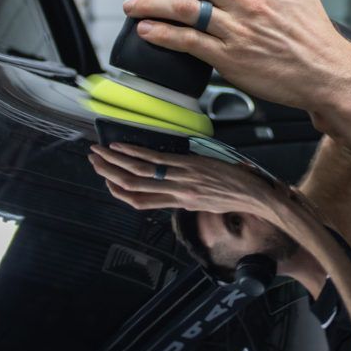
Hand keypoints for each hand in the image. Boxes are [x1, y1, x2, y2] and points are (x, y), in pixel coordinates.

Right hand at [88, 143, 287, 220]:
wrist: (257, 197)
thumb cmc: (236, 197)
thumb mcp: (209, 203)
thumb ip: (190, 197)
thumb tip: (180, 190)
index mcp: (180, 203)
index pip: (141, 202)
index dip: (120, 192)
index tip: (108, 182)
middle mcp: (176, 193)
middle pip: (133, 187)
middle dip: (110, 174)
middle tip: (94, 161)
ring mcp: (181, 179)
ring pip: (139, 173)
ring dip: (115, 162)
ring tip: (99, 152)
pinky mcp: (190, 166)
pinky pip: (157, 160)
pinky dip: (136, 153)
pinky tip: (122, 146)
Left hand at [122, 0, 350, 109]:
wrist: (327, 73)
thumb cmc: (314, 33)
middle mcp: (244, 0)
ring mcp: (235, 29)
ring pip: (180, 8)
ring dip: (147, 4)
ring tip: (132, 6)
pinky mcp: (229, 58)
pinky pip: (186, 42)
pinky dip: (160, 34)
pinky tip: (146, 31)